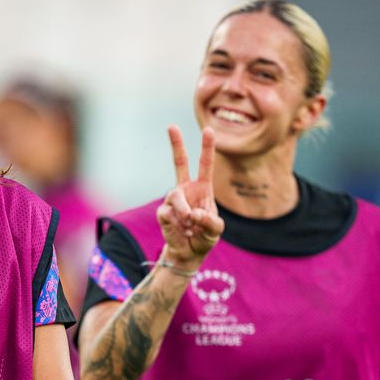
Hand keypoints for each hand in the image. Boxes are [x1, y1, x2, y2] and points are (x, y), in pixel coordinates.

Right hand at [157, 125, 223, 268]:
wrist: (188, 254)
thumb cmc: (204, 237)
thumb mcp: (216, 230)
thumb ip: (210, 221)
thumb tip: (193, 213)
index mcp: (203, 189)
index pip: (205, 164)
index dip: (207, 147)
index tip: (209, 130)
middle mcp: (186, 190)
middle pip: (179, 162)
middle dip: (176, 144)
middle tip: (171, 126)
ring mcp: (173, 200)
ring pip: (175, 196)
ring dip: (184, 211)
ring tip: (189, 224)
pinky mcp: (163, 212)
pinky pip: (168, 213)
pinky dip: (178, 223)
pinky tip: (182, 230)